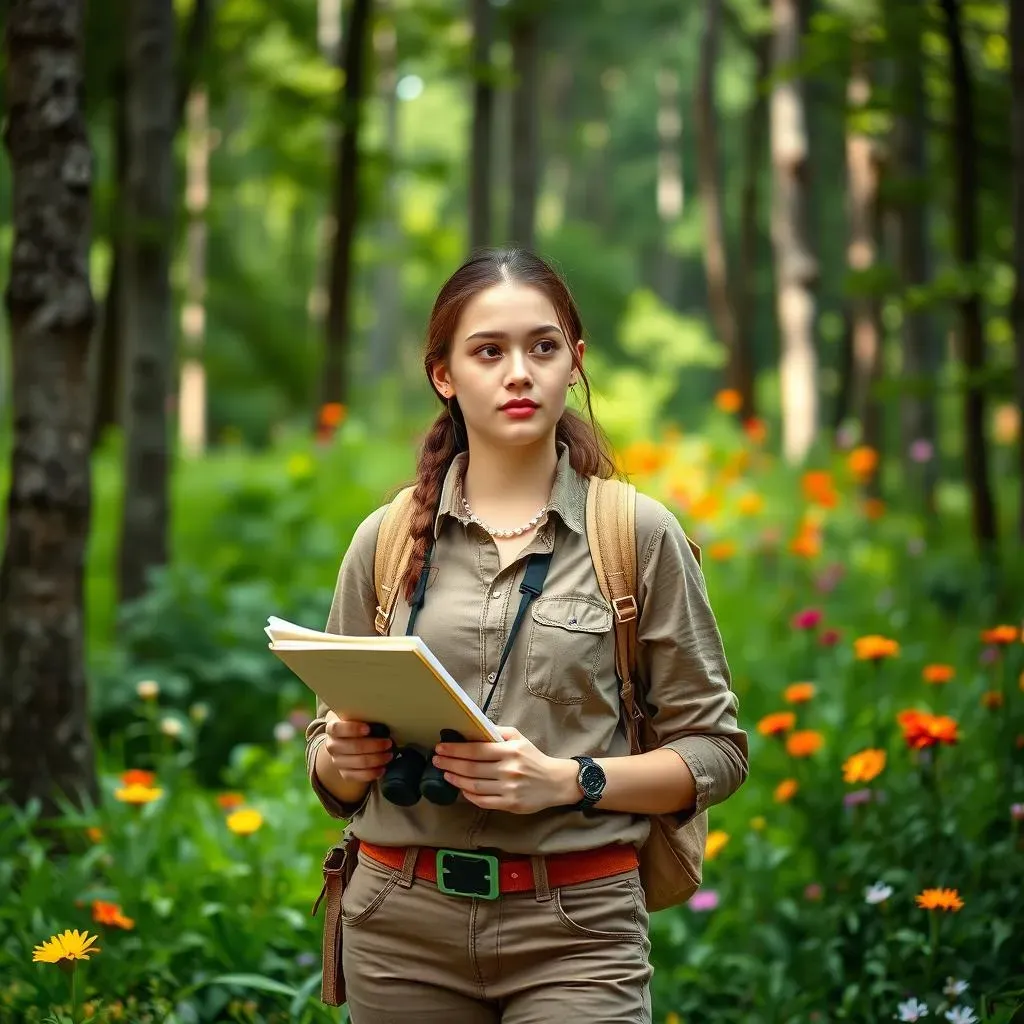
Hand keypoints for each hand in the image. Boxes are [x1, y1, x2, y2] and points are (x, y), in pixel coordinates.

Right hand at [323, 712, 392, 782]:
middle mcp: (332, 745)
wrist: (347, 742)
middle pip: (352, 747)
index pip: (337, 728)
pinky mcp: (344, 774)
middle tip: (388, 742)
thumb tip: (382, 714)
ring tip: (389, 755)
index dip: (352, 729)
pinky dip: (372, 773)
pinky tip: (382, 768)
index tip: (368, 729)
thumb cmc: (357, 725)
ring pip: (357, 763)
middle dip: (373, 745)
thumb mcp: (357, 716)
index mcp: (332, 728)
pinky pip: (358, 776)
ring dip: (376, 759)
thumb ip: (364, 715)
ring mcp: (337, 761)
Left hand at [431, 726, 576, 813]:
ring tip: (445, 774)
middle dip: (450, 764)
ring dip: (456, 780)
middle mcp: (508, 769)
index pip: (476, 749)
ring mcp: (509, 788)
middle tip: (436, 761)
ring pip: (475, 786)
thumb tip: (473, 727)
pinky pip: (484, 801)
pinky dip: (470, 796)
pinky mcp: (510, 804)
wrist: (555, 781)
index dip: (455, 749)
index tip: (441, 748)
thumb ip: (497, 732)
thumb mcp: (518, 738)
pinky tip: (462, 789)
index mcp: (509, 750)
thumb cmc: (533, 758)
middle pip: (471, 768)